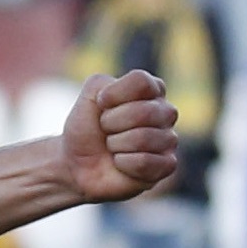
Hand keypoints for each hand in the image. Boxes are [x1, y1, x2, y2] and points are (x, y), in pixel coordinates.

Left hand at [62, 70, 180, 203]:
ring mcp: (169, 139)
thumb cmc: (87, 129)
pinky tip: (121, 163)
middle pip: (143, 112)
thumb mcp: (87, 98)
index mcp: (152, 89)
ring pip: (143, 138)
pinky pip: (144, 162)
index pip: (141, 82)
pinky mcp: (167, 165)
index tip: (101, 104)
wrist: (77, 165)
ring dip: (115, 144)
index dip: (113, 95)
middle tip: (105, 130)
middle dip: (111, 123)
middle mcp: (165, 112)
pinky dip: (122, 163)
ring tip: (112, 147)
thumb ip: (100, 84)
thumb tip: (116, 96)